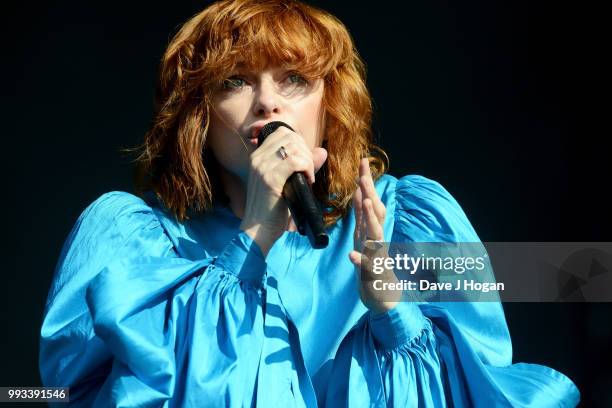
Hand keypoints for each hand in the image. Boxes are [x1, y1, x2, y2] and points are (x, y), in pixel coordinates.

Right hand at [240, 126, 327, 255]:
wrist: (257, 231)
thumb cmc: (272, 210)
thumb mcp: (288, 183)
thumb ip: (303, 165)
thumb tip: (322, 151)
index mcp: (258, 156)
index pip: (282, 133)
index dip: (299, 143)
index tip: (305, 162)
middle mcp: (257, 158)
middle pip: (290, 137)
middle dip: (306, 152)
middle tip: (308, 172)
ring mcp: (262, 167)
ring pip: (294, 147)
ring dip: (308, 161)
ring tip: (308, 178)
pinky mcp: (269, 179)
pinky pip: (295, 161)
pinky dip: (307, 169)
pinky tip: (307, 182)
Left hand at [348, 158, 398, 314]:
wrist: (383, 298)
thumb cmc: (372, 266)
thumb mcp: (365, 238)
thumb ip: (363, 218)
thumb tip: (360, 194)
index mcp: (371, 230)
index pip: (370, 201)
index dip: (367, 181)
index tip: (363, 161)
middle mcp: (376, 239)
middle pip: (375, 212)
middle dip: (370, 194)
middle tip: (363, 176)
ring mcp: (377, 255)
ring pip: (375, 234)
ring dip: (371, 218)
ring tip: (365, 203)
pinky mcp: (373, 273)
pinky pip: (366, 266)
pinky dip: (359, 260)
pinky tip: (351, 255)